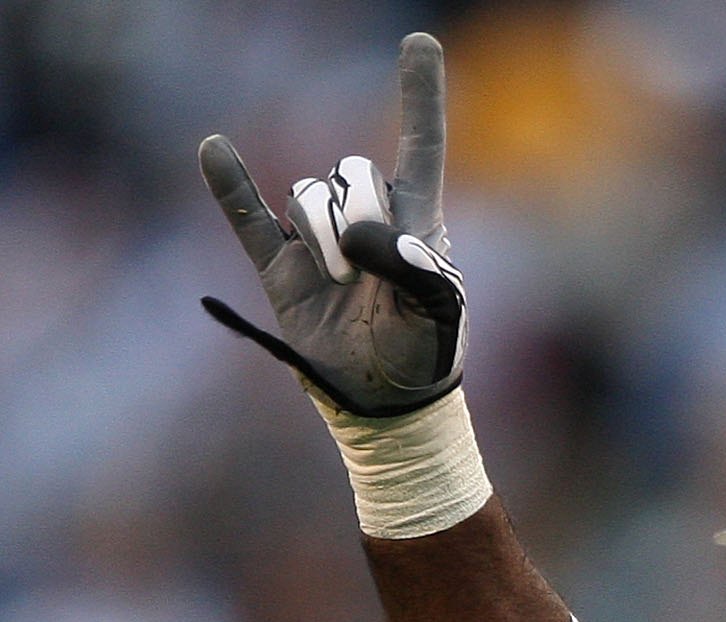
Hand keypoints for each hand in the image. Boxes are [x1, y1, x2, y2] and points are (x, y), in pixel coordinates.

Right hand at [198, 33, 464, 416]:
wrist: (385, 403)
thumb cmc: (427, 354)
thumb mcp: (439, 313)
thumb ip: (414, 267)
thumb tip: (361, 234)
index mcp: (417, 221)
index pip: (420, 146)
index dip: (420, 97)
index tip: (419, 43)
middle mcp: (367, 220)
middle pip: (348, 171)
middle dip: (356, 211)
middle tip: (368, 268)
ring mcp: (320, 241)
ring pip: (305, 197)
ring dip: (319, 238)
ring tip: (341, 284)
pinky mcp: (281, 268)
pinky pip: (247, 217)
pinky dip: (229, 185)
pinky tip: (214, 150)